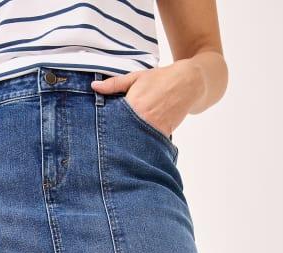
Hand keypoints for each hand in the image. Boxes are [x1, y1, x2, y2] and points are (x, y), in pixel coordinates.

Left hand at [91, 60, 205, 137]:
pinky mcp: (163, 136)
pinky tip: (133, 144)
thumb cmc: (160, 79)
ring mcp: (154, 130)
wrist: (188, 83)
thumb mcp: (136, 77)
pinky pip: (148, 143)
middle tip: (102, 143)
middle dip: (113, 139)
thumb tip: (94, 86)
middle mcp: (143, 120)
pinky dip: (140, 143)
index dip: (103, 127)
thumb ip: (114, 84)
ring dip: (127, 143)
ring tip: (117, 146)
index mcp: (134, 105)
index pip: (112, 121)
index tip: (95, 132)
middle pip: (122, 135)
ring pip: (135, 141)